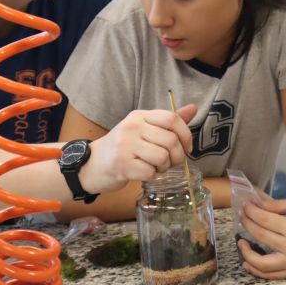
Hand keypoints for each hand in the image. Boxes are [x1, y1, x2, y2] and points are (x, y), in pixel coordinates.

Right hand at [80, 104, 195, 193]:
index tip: (187, 147)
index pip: (172, 119)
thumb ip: (168, 121)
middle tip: (170, 162)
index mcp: (139, 116)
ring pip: (163, 157)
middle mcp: (132, 127)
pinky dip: (152, 175)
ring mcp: (125, 145)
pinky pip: (150, 172)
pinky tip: (144, 173)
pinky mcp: (121, 164)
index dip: (186, 135)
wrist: (91, 164)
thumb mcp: (143, 129)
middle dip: (177, 156)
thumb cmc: (123, 147)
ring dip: (164, 167)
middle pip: (171, 140)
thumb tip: (193, 108)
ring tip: (156, 167)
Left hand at [238, 198, 285, 278]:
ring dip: (247, 253)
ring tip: (241, 242)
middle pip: (261, 236)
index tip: (245, 206)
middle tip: (242, 216)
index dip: (251, 212)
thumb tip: (257, 205)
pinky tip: (248, 262)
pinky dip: (258, 271)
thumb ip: (278, 205)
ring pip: (262, 263)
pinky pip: (273, 275)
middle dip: (247, 224)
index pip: (264, 219)